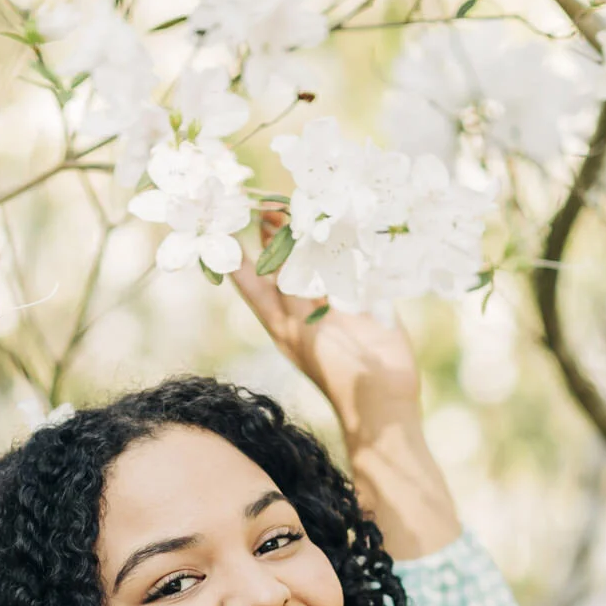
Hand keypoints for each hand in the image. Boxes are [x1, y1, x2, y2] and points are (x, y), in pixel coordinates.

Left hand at [228, 209, 423, 454]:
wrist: (381, 400)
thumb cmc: (337, 372)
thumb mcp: (305, 332)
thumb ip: (292, 296)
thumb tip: (273, 262)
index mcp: (283, 323)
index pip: (252, 284)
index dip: (239, 257)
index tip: (224, 229)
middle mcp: (304, 312)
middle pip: (285, 267)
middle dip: (276, 236)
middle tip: (267, 205)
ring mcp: (335, 307)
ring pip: (316, 264)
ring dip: (309, 237)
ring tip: (300, 206)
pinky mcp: (364, 304)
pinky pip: (350, 270)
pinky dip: (345, 249)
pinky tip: (345, 226)